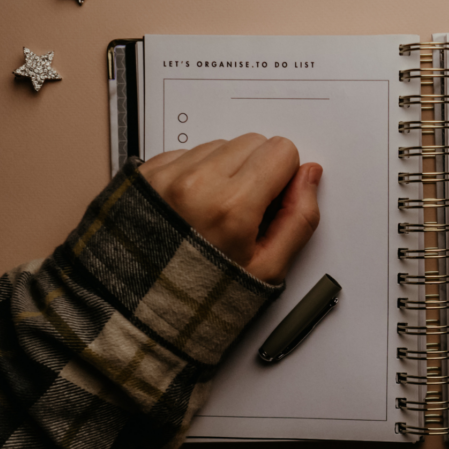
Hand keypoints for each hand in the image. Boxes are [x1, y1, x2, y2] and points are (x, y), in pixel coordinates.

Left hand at [138, 134, 321, 282]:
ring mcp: (165, 175)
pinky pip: (187, 152)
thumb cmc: (201, 296)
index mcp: (230, 206)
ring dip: (226, 170)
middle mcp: (195, 183)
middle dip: (258, 171)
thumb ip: (299, 218)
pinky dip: (196, 173)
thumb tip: (309, 177)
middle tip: (245, 211)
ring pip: (221, 145)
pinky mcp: (145, 173)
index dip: (285, 178)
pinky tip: (192, 207)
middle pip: (253, 142)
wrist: (140, 306)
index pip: (282, 151)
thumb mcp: (267, 270)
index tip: (272, 204)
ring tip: (214, 212)